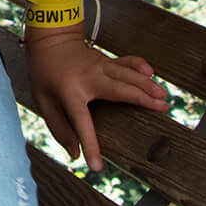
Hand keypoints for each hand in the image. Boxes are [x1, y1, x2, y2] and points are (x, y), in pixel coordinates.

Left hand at [24, 29, 166, 170]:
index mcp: (70, 92)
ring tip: (163, 96)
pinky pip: (126, 62)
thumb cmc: (45, 73)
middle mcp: (89, 78)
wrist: (49, 39)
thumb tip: (75, 153)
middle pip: (118, 90)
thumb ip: (59, 128)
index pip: (81, 122)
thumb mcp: (42, 101)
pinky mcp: (106, 61)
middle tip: (161, 108)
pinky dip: (139, 65)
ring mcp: (100, 67)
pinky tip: (151, 72)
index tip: (96, 166)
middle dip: (141, 99)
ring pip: (127, 74)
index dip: (90, 144)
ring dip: (146, 84)